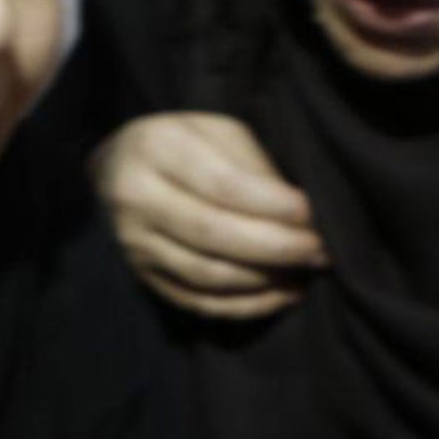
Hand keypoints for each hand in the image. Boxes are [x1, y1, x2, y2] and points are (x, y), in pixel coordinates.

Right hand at [92, 112, 326, 318]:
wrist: (117, 168)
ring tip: (304, 274)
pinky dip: (244, 306)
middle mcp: (136, 197)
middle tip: (321, 251)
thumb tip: (300, 217)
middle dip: (278, 248)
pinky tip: (279, 296)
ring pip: (207, 274)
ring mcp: (133, 243)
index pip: (224, 186)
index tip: (314, 216)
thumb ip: (254, 167)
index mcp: (157, 148)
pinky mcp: (141, 277)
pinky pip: (197, 302)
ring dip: (265, 281)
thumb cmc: (185, 145)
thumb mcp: (218, 132)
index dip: (275, 207)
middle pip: (215, 233)